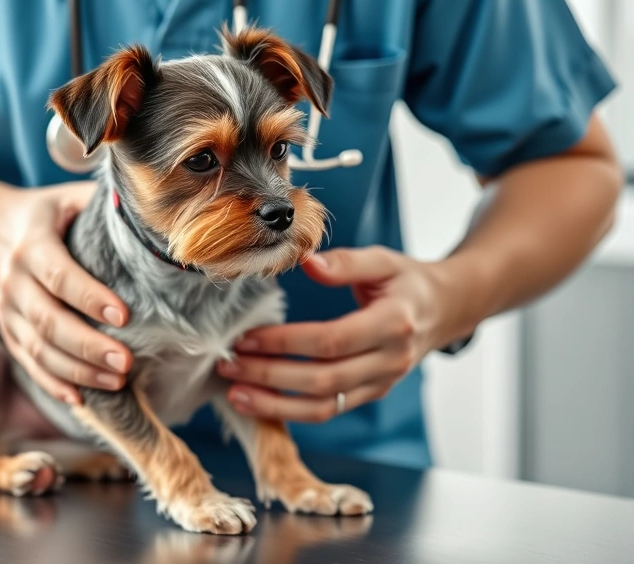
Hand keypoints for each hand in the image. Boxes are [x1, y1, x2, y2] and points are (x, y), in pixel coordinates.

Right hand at [0, 181, 131, 404]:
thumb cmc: (44, 213)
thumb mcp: (68, 197)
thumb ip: (104, 206)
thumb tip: (158, 216)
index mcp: (32, 244)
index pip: (60, 275)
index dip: (90, 298)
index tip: (124, 316)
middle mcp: (14, 279)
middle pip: (48, 320)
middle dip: (88, 346)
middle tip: (126, 363)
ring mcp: (6, 310)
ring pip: (38, 348)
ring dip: (77, 370)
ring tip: (117, 382)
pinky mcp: (7, 330)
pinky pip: (28, 362)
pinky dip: (52, 383)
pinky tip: (81, 398)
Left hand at [218, 246, 470, 421]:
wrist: (445, 310)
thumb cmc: (407, 282)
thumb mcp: (384, 260)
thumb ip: (346, 262)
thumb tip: (308, 263)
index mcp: (393, 323)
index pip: (332, 341)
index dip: (285, 343)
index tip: (247, 337)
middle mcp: (389, 361)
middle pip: (323, 380)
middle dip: (270, 376)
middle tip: (228, 365)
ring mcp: (380, 384)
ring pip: (324, 407)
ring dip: (274, 405)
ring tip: (234, 394)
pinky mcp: (369, 395)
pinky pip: (328, 412)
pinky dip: (290, 411)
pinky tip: (258, 401)